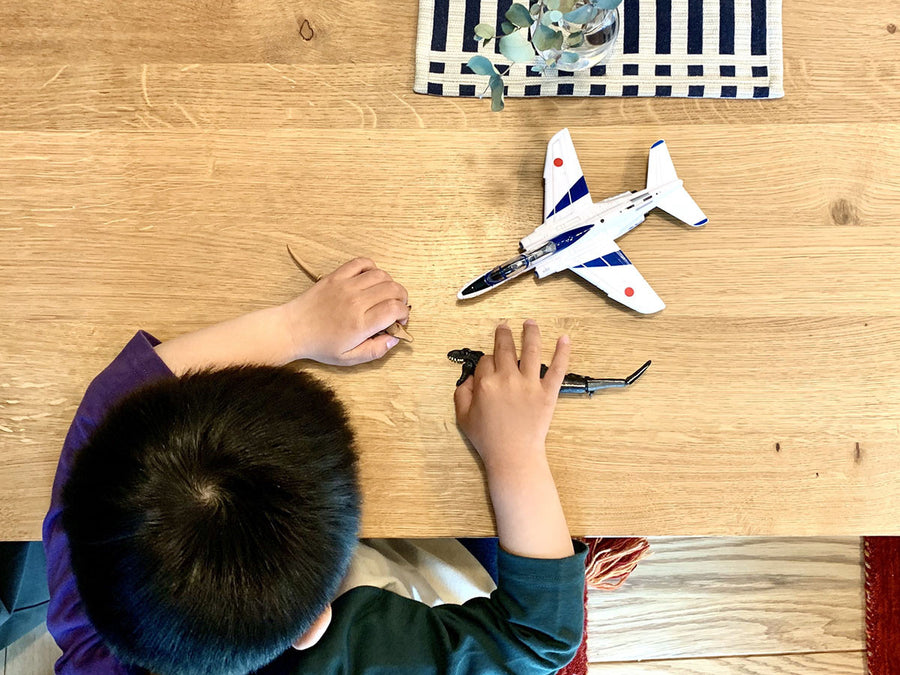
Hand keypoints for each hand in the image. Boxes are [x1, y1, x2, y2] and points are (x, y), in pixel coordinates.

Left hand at [283, 257, 409, 365]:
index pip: (395, 309)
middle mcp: (355, 301)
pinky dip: (372, 268)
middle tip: (397, 308)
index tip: (400, 320)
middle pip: (393, 289)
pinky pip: (362, 262)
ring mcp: (345, 285)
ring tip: (385, 295)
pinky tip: (371, 280)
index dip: (404, 313)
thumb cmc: (320, 345)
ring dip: (390, 284)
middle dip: (402, 299)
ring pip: (381, 275)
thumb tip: (394, 339)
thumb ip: (375, 351)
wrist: (292, 329)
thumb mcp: (348, 358)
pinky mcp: (336, 276)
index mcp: (360, 324)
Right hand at [454, 320, 569, 474]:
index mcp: (486, 383)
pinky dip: (562, 353)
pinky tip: (564, 339)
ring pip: (531, 350)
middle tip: (504, 326)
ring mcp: (530, 384)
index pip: (486, 360)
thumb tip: (471, 377)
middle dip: (503, 334)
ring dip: (530, 333)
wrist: (513, 456)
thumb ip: (462, 392)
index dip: (486, 361)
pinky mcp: (548, 392)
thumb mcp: (463, 416)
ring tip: (530, 322)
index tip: (489, 366)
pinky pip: (558, 369)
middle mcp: (508, 378)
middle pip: (505, 348)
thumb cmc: (487, 439)